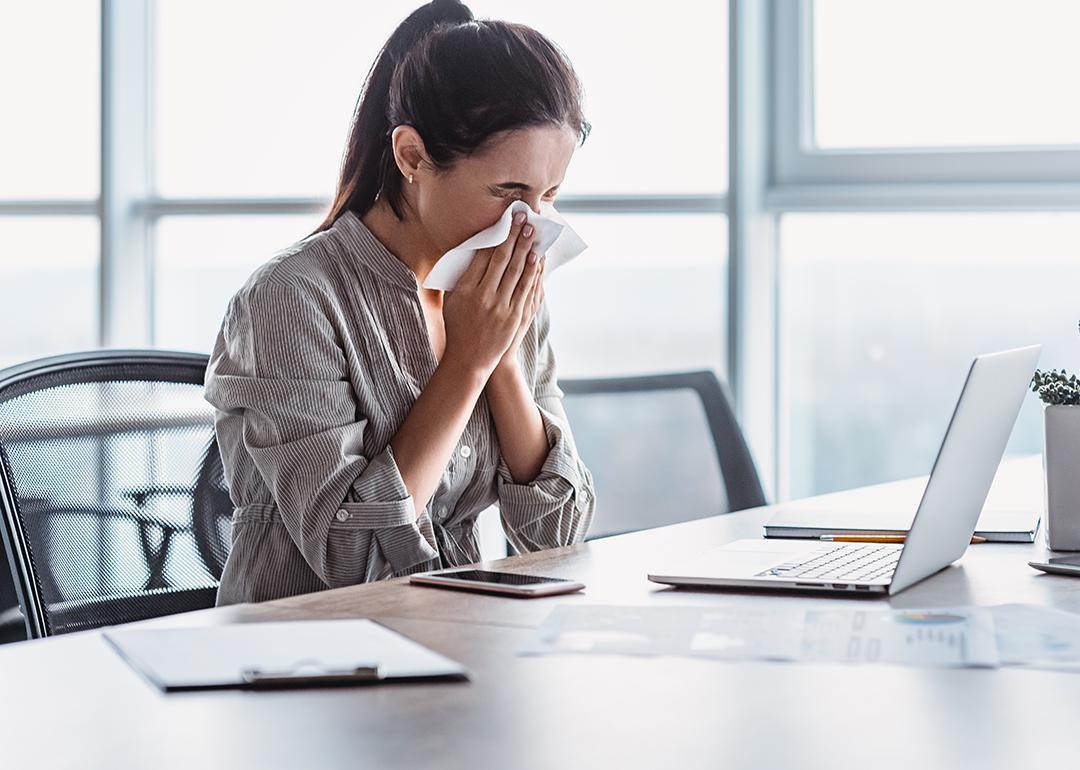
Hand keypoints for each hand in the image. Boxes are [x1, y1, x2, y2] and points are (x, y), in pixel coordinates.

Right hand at [442, 211, 542, 377]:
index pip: (482, 256)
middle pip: (501, 259)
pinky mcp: (514, 316)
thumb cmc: (458, 327)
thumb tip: (475, 253)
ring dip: (525, 248)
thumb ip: (462, 278)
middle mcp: (483, 296)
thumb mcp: (452, 301)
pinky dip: (532, 271)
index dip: (495, 236)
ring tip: (532, 231)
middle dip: (513, 235)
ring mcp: (500, 307)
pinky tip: (536, 257)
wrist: (469, 359)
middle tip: (522, 217)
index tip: (503, 221)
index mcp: (464, 289)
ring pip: (516, 271)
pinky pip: (526, 288)